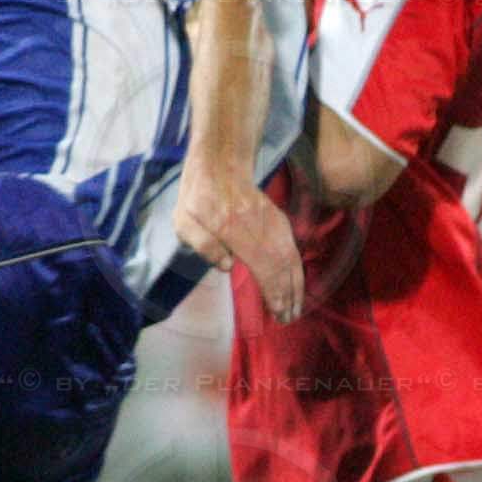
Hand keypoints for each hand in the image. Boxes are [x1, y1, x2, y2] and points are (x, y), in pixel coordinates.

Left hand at [175, 164, 303, 322]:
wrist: (220, 163)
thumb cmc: (197, 197)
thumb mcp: (184, 220)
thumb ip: (202, 244)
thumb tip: (226, 266)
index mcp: (233, 228)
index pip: (261, 264)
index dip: (272, 290)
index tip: (277, 311)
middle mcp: (257, 225)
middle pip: (280, 264)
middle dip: (287, 294)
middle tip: (287, 319)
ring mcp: (271, 221)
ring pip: (290, 256)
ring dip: (296, 284)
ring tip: (296, 308)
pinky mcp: (277, 218)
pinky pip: (292, 246)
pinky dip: (297, 267)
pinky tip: (297, 283)